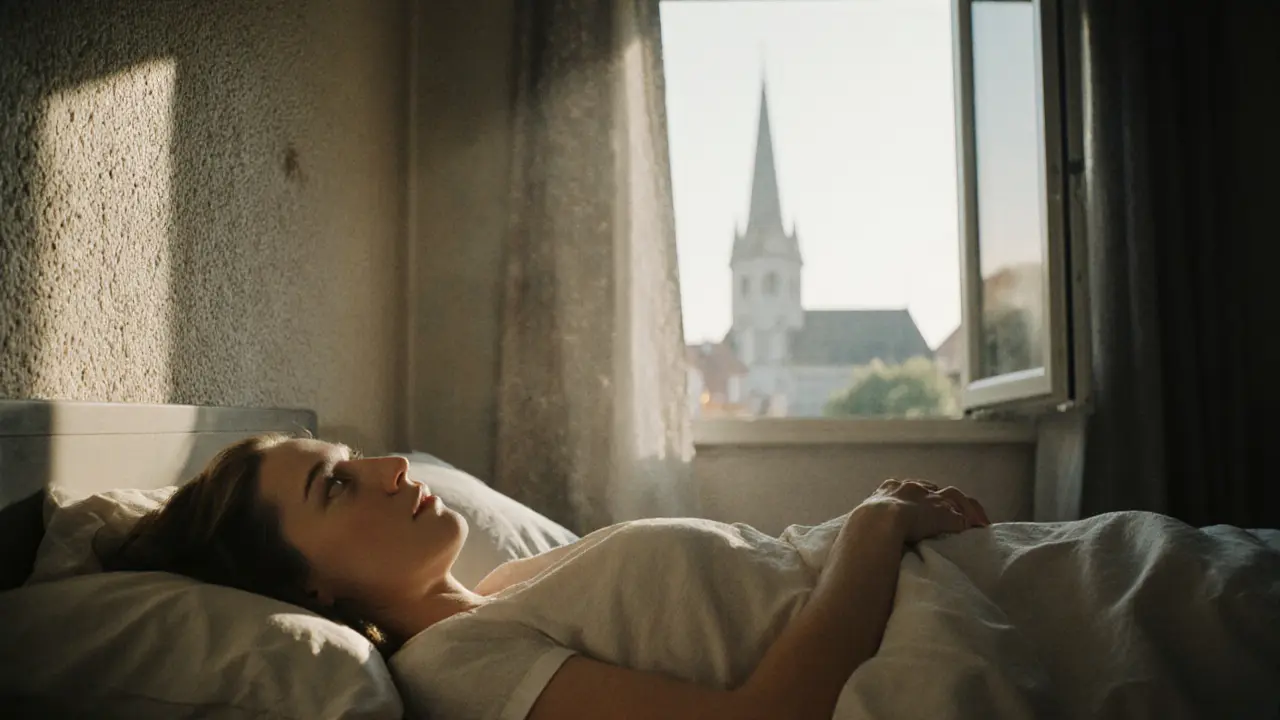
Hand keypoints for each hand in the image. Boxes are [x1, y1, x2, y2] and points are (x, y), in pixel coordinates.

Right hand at [858, 479, 990, 543]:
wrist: (876, 524)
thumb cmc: (861, 528)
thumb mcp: (861, 521)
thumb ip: (867, 524)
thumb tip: (861, 540)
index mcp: (889, 489)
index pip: (909, 487)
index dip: (919, 496)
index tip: (923, 505)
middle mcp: (911, 488)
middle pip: (934, 489)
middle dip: (944, 499)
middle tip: (954, 510)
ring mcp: (928, 499)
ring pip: (953, 497)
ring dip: (965, 508)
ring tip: (975, 521)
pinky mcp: (943, 515)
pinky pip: (961, 517)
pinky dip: (970, 522)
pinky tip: (976, 530)